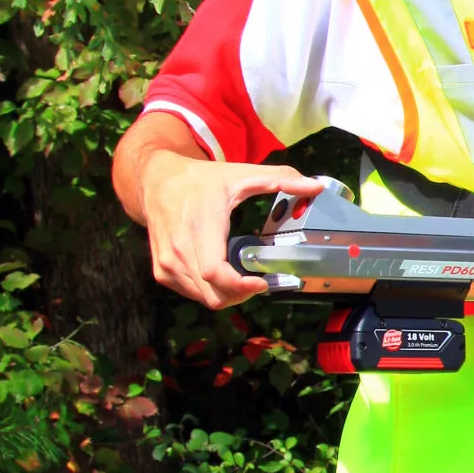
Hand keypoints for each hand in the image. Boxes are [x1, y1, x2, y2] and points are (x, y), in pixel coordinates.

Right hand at [139, 151, 325, 309]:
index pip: (215, 272)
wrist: (157, 181)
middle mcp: (179, 249)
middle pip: (214, 293)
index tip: (262, 282)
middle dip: (243, 293)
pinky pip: (192, 293)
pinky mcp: (162, 272)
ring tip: (245, 276)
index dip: (240, 286)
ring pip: (204, 298)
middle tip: (260, 280)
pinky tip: (224, 273)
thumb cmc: (199, 179)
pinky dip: (211, 291)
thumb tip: (316, 187)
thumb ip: (281, 179)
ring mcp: (167, 264)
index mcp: (201, 226)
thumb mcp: (241, 174)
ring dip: (228, 294)